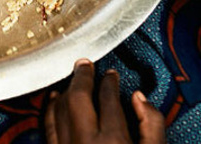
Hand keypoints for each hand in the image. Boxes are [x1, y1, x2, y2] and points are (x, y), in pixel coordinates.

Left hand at [45, 61, 165, 143]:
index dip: (110, 81)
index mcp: (114, 140)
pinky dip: (50, 110)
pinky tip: (55, 101)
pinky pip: (48, 128)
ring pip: (59, 110)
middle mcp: (86, 142)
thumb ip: (152, 125)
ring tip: (73, 79)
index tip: (111, 74)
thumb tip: (140, 98)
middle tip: (86, 64)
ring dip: (65, 91)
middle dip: (82, 76)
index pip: (108, 98)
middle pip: (77, 98)